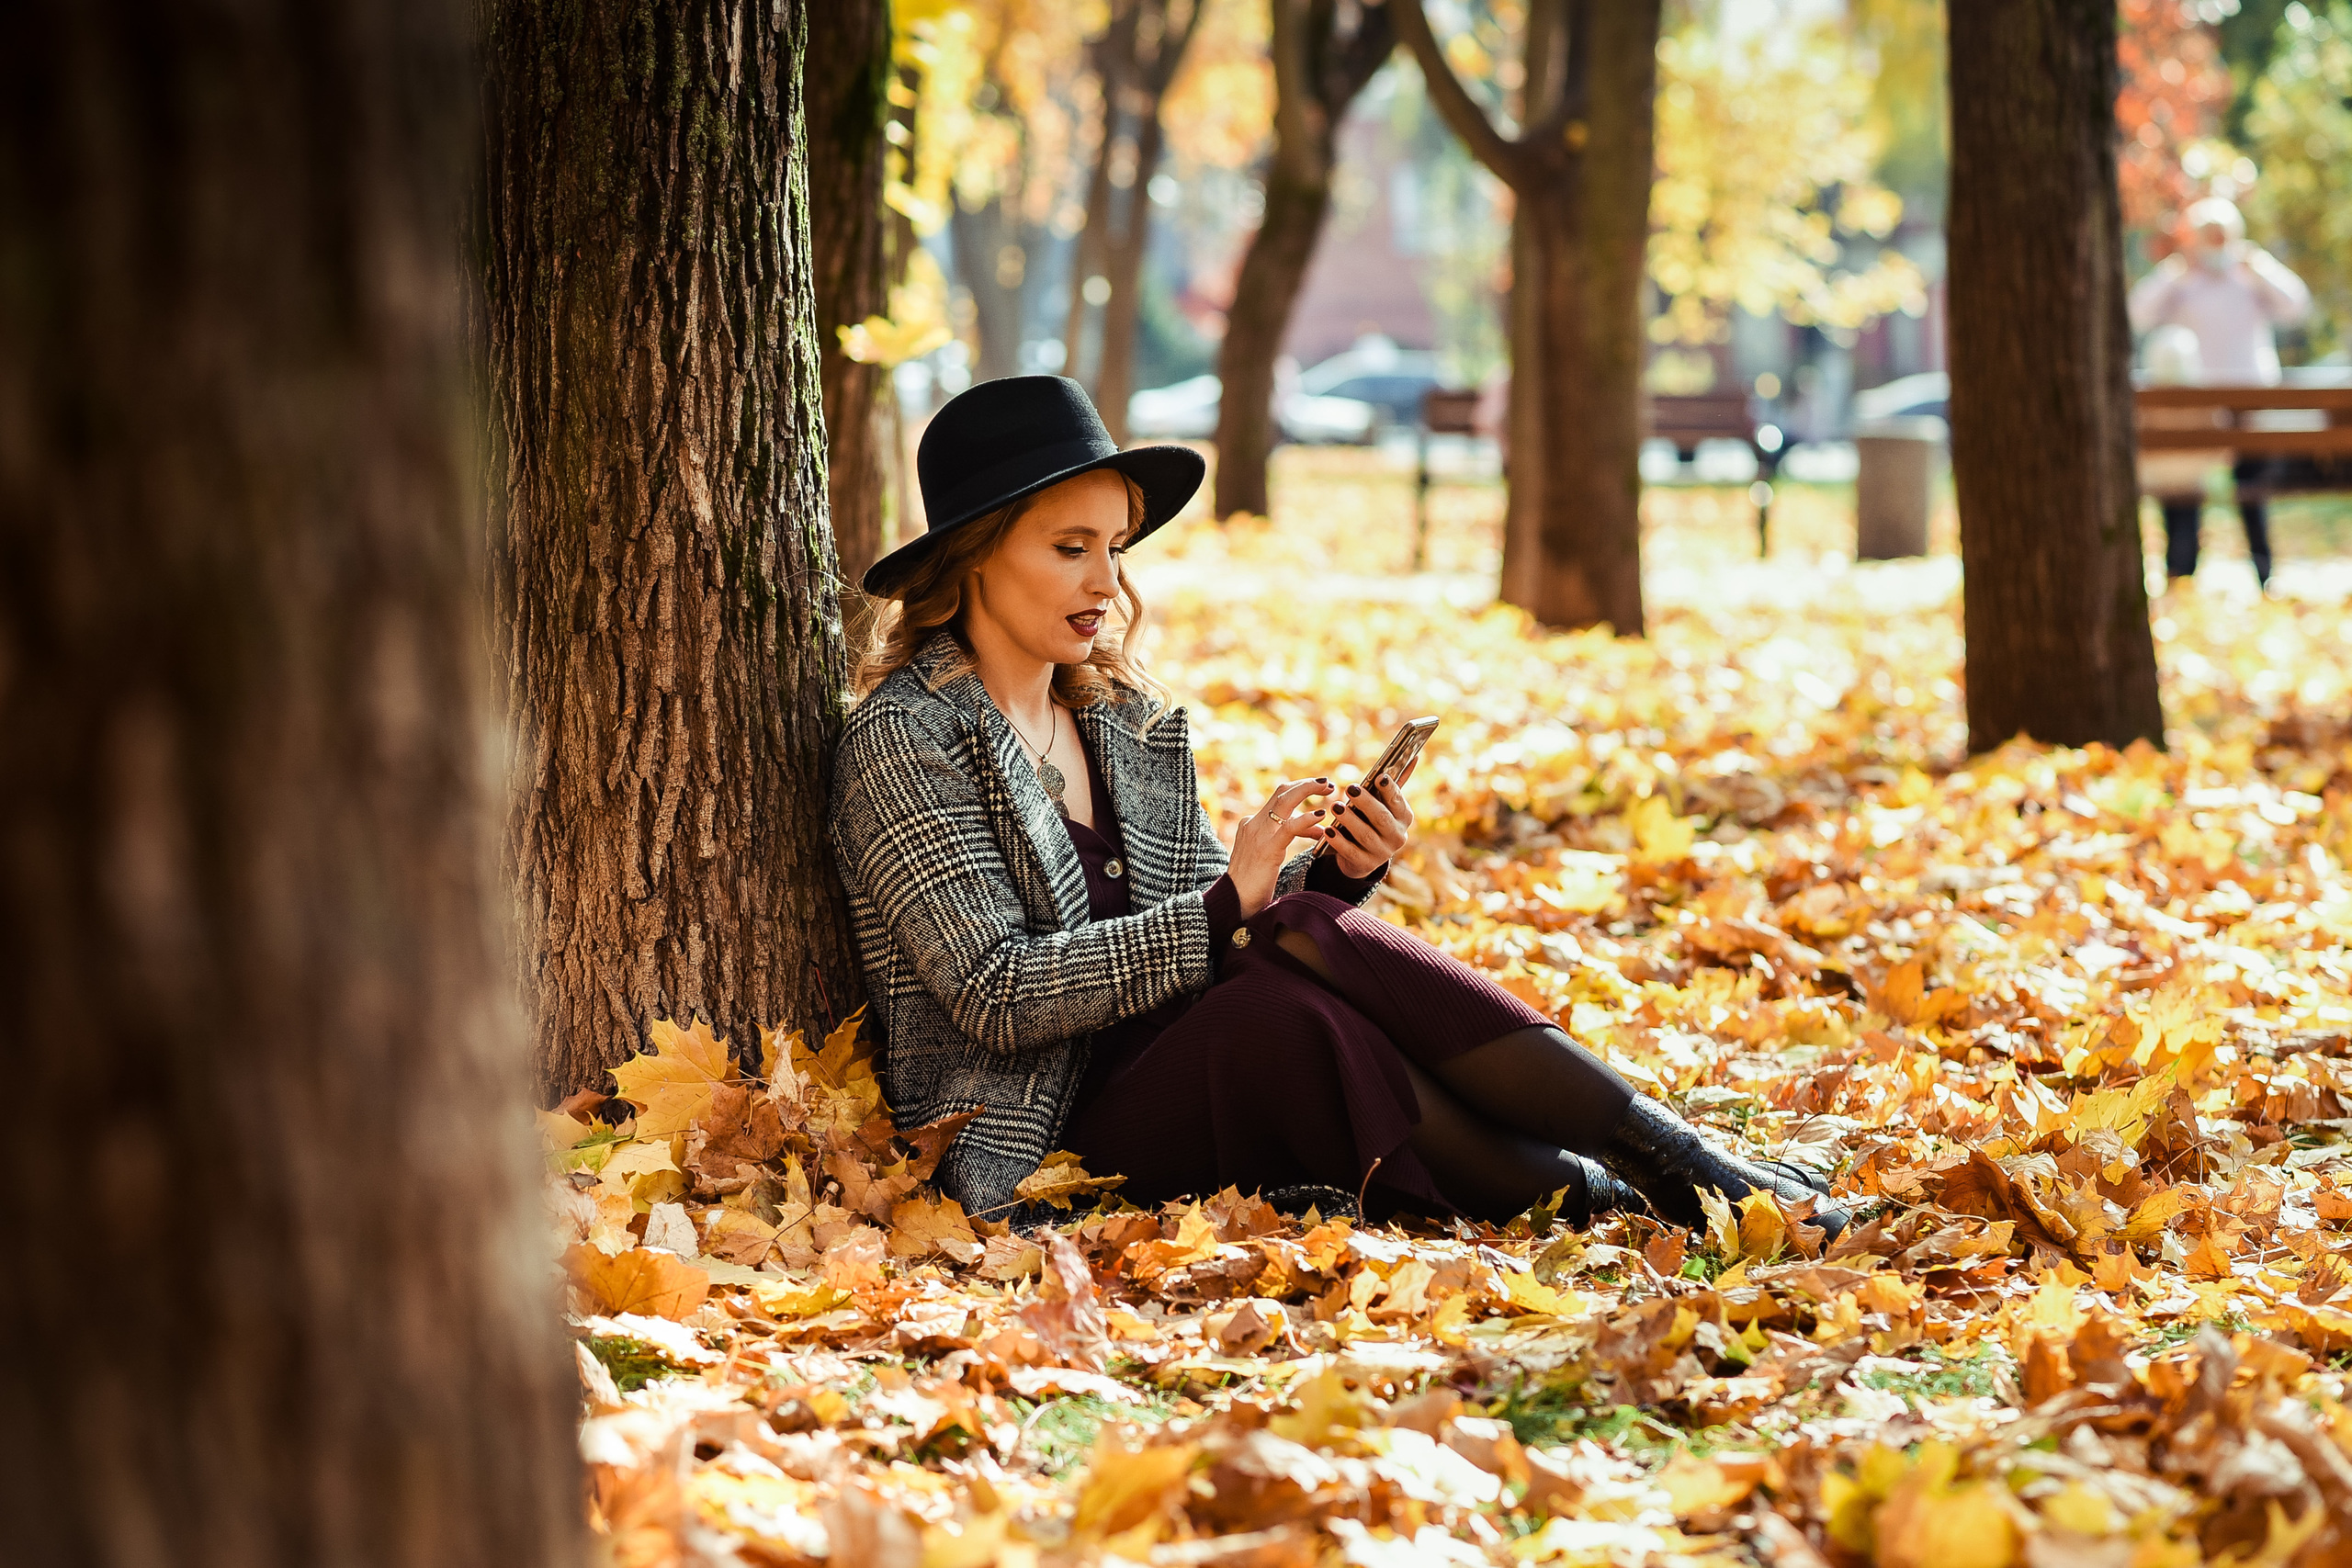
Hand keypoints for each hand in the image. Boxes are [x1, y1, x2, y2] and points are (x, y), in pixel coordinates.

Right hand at [1228, 778, 1332, 917]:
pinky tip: (1320, 816)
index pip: (1278, 800)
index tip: (1319, 792)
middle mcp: (1253, 823)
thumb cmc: (1252, 884)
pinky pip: (1289, 827)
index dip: (1300, 793)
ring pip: (1285, 800)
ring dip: (1308, 789)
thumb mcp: (1267, 855)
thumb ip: (1284, 839)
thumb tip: (1313, 830)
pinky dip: (1307, 819)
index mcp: (1251, 824)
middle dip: (1306, 784)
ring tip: (1330, 788)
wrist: (1234, 901)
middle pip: (1281, 792)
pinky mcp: (1267, 848)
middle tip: (1328, 783)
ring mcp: (1259, 833)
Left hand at [1326, 772, 1412, 879]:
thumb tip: (1413, 756)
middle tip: (1350, 789)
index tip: (1379, 776)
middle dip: (1366, 803)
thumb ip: (1393, 784)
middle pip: (1382, 818)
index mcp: (1404, 818)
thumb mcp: (1383, 805)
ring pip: (1365, 834)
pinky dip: (1339, 841)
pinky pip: (1351, 852)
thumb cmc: (1372, 821)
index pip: (1398, 801)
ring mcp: (1382, 852)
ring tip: (1335, 807)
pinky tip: (1328, 831)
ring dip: (1349, 820)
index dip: (1389, 789)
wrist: (1362, 857)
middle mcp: (1397, 836)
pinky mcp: (1365, 865)